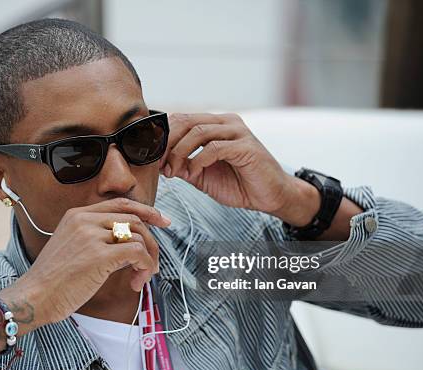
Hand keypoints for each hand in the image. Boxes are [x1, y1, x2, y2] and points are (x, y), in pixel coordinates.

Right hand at [19, 198, 170, 323]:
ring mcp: (92, 236)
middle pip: (134, 220)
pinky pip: (137, 252)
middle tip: (151, 265)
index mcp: (77, 214)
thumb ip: (95, 238)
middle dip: (151, 243)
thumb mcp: (71, 247)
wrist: (34, 297)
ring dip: (148, 259)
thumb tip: (130, 244)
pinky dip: (144, 266)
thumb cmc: (53, 280)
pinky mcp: (100, 255)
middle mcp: (85, 220)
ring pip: (139, 237)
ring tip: (141, 277)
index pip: (120, 204)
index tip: (162, 220)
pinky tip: (136, 281)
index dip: (145, 210)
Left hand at [160, 113, 319, 224]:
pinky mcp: (246, 147)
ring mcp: (238, 132)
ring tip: (174, 172)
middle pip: (186, 121)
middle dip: (167, 143)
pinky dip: (198, 160)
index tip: (151, 158)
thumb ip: (182, 165)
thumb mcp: (202, 174)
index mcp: (215, 125)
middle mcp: (227, 122)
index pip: (181, 119)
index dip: (162, 137)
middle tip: (160, 165)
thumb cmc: (239, 183)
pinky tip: (194, 172)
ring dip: (179, 153)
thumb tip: (158, 162)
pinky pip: (214, 148)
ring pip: (198, 132)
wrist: (270, 196)